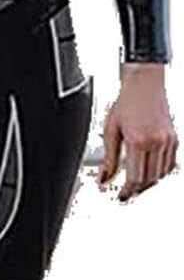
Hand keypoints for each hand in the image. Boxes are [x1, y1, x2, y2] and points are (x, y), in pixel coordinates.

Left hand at [97, 64, 178, 201]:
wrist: (145, 83)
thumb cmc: (126, 102)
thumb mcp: (111, 130)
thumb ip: (108, 159)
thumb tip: (103, 180)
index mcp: (138, 140)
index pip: (135, 178)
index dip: (127, 191)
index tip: (121, 196)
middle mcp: (156, 142)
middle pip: (149, 180)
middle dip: (137, 190)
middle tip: (127, 193)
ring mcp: (168, 141)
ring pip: (161, 175)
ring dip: (149, 183)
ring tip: (136, 184)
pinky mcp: (174, 139)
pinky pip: (170, 165)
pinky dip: (160, 173)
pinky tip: (150, 172)